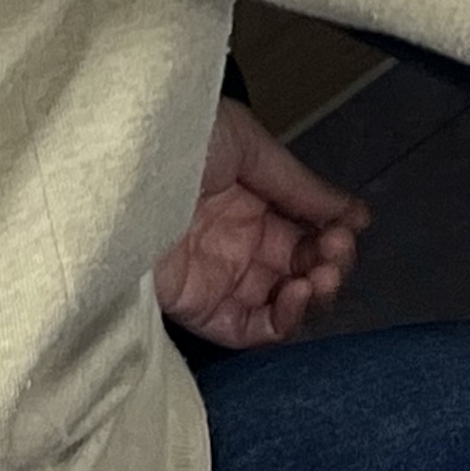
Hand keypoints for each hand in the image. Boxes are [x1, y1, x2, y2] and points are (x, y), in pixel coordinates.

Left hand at [155, 97, 366, 349]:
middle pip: (299, 267)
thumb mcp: (246, 144)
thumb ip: (299, 185)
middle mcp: (234, 240)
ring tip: (322, 274)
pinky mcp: (197, 308)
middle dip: (330, 261)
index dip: (332, 229)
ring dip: (315, 294)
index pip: (303, 226)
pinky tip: (298, 295)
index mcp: (246, 197)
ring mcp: (218, 276)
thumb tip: (352, 213)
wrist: (117, 171)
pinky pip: (250, 330)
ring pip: (282, 303)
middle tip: (336, 251)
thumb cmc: (172, 140)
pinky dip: (283, 322)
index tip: (351, 224)